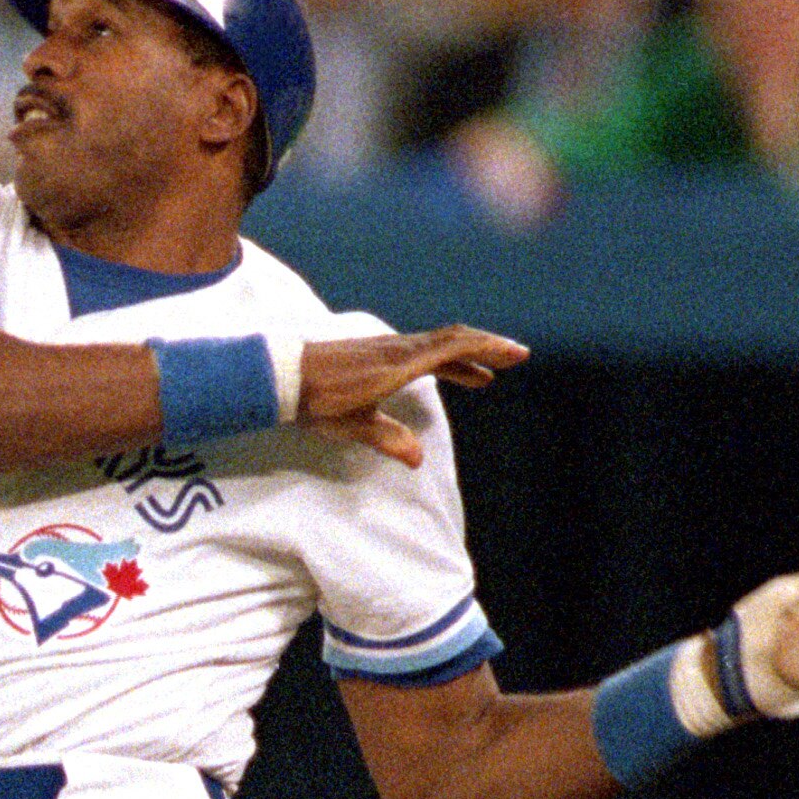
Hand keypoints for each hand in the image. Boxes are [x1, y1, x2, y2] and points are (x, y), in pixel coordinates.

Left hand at [297, 327, 528, 467]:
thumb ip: (386, 439)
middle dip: (486, 349)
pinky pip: (421, 349)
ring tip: (484, 377)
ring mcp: (388, 347)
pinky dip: (443, 359)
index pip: (453, 347)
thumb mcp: (351, 426)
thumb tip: (418, 458)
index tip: (515, 354)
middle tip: (514, 359)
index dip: (487, 348)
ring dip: (465, 357)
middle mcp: (398, 349)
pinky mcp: (378, 351)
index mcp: (398, 364)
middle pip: (452, 340)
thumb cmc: (316, 401)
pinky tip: (447, 373)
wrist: (283, 374)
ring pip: (437, 344)